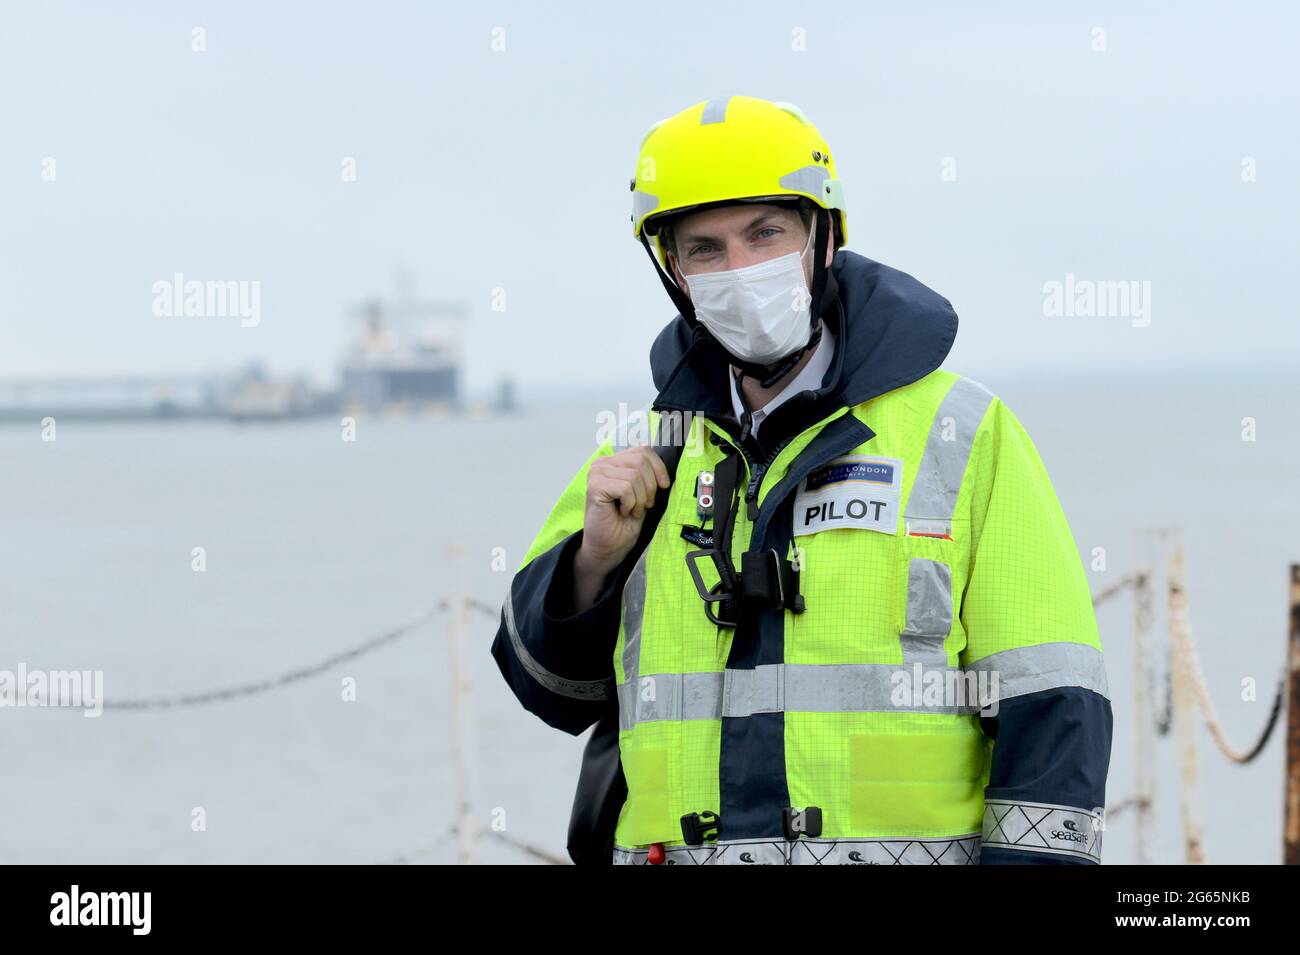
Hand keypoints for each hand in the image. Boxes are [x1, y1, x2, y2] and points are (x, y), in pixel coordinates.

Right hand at [575, 445, 671, 584]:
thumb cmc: (624, 521)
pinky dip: (631, 503)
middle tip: (644, 504)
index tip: (664, 485)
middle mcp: (602, 463)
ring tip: (632, 510)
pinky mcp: (595, 486)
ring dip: (640, 498)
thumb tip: (665, 465)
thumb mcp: (642, 493)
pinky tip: (623, 511)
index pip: (643, 450)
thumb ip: (647, 475)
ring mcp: (596, 473)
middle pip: (641, 460)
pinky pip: (626, 487)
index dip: (658, 467)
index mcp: (614, 461)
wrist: (610, 545)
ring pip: (634, 475)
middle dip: (650, 486)